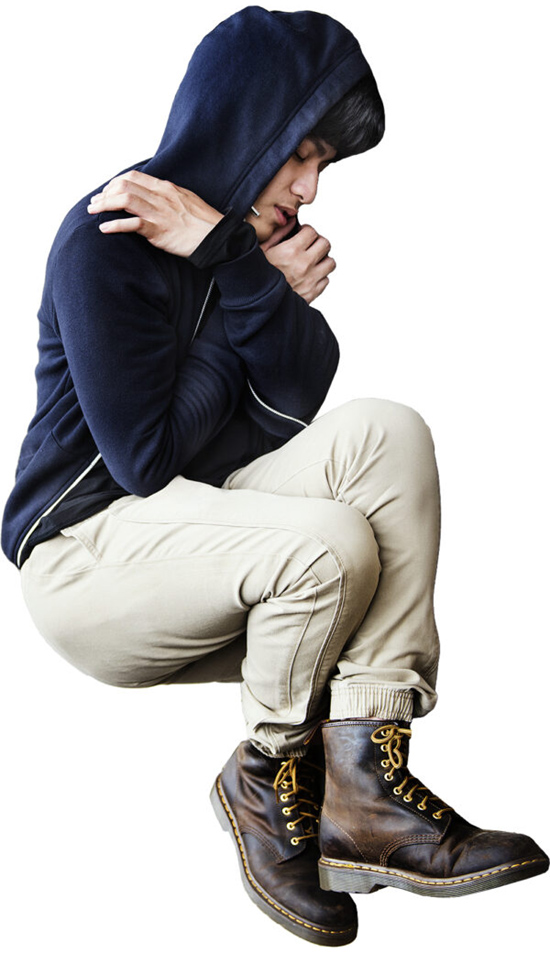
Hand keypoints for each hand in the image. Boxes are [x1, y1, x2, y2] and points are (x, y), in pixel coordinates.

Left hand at [87, 170, 222, 257]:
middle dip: (104, 193)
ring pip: (124, 200)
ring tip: (93, 211)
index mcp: (165, 187)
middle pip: (124, 186)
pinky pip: (131, 224)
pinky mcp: (158, 230)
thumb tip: (152, 197)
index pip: (133, 177)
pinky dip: (114, 225)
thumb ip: (167, 196)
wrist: (217, 238)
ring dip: (104, 205)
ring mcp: (158, 213)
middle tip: (94, 202)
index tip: (107, 192)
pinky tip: (104, 228)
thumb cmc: (203, 223)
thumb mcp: (185, 200)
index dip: (115, 182)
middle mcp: (160, 196)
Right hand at [261, 224, 335, 303]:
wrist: (259, 301)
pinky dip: (320, 276)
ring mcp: (310, 280)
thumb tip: (291, 222)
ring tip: (313, 261)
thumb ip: (279, 233)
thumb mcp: (263, 250)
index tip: (303, 234)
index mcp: (291, 251)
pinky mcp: (312, 293)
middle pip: (325, 244)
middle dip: (318, 242)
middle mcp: (303, 265)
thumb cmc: (259, 276)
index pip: (312, 232)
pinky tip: (309, 275)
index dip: (307, 231)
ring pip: (330, 263)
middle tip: (311, 245)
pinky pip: (326, 280)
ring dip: (323, 260)